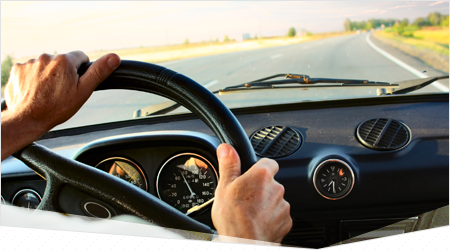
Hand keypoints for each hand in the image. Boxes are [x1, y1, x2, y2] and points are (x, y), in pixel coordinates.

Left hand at [1, 51, 119, 159]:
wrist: (28, 119)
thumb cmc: (57, 108)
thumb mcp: (84, 91)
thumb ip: (99, 71)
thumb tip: (114, 57)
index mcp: (64, 61)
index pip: (80, 57)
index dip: (81, 70)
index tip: (76, 83)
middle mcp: (46, 57)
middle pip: (61, 62)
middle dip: (63, 73)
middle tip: (61, 91)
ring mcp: (30, 63)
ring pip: (45, 66)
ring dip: (47, 76)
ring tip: (47, 93)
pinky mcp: (18, 70)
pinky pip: (30, 71)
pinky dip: (33, 79)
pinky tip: (35, 92)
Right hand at [211, 143, 291, 242]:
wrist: (243, 242)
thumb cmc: (233, 218)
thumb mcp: (224, 186)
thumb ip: (229, 164)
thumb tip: (226, 148)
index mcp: (261, 175)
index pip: (269, 162)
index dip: (259, 168)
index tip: (251, 175)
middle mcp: (276, 188)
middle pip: (270, 182)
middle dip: (260, 189)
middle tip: (245, 198)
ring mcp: (283, 206)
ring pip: (275, 200)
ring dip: (265, 204)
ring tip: (249, 213)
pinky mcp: (286, 221)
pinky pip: (279, 215)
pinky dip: (270, 218)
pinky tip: (257, 222)